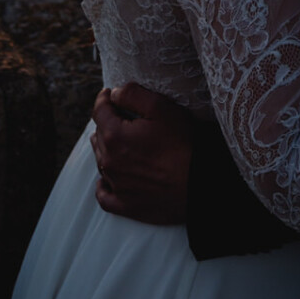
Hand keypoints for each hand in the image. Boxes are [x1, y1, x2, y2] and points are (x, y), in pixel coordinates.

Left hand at [90, 82, 194, 224]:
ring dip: (106, 149)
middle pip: (98, 136)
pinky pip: (104, 195)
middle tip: (120, 117)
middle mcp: (109, 162)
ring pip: (101, 162)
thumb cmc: (183, 144)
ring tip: (119, 142)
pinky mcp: (126, 205)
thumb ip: (132, 94)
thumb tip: (114, 94)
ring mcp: (116, 185)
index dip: (104, 99)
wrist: (200, 183)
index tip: (109, 94)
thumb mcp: (161, 108)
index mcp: (115, 136)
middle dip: (106, 123)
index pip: (99, 111)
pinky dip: (103, 185)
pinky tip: (107, 180)